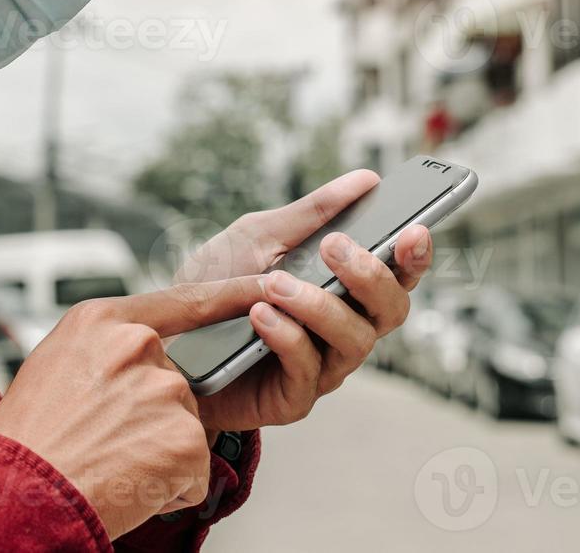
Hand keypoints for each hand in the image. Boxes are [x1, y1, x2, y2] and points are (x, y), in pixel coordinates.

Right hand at [0, 276, 264, 538]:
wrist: (11, 494)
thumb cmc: (25, 438)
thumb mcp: (56, 365)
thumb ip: (106, 348)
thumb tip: (141, 354)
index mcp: (102, 320)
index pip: (182, 300)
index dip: (229, 294)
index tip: (264, 284)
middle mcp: (137, 345)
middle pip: (176, 381)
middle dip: (152, 417)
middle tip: (103, 440)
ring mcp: (164, 389)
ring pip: (185, 426)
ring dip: (158, 453)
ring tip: (109, 463)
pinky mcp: (185, 437)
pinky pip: (194, 471)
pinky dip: (170, 488)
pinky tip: (128, 486)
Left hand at [177, 171, 433, 432]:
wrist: (164, 342)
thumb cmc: (217, 285)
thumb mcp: (258, 236)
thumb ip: (310, 213)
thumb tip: (366, 180)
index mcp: (346, 288)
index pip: (398, 275)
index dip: (415, 256)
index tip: (414, 229)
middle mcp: (345, 329)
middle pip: (391, 310)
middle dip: (371, 276)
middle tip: (336, 245)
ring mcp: (324, 367)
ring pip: (355, 341)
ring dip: (320, 306)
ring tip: (276, 283)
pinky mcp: (294, 398)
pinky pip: (308, 371)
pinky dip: (288, 337)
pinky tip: (259, 314)